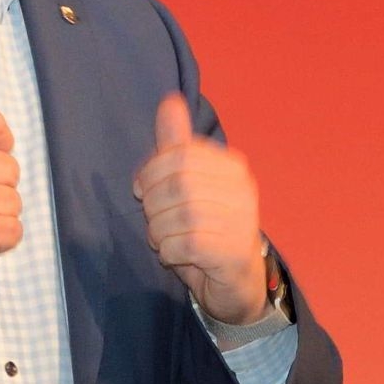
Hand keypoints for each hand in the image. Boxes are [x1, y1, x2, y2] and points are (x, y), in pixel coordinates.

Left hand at [133, 93, 266, 324]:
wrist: (235, 283)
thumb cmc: (206, 229)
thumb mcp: (187, 183)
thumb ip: (177, 144)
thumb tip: (170, 101)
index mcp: (231, 166)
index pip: (178, 155)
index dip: (149, 172)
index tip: (140, 190)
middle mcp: (242, 190)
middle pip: (177, 184)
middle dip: (152, 204)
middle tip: (153, 220)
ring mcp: (242, 222)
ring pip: (180, 215)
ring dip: (158, 231)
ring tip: (163, 239)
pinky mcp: (233, 253)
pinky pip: (186, 244)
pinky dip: (168, 251)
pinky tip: (172, 254)